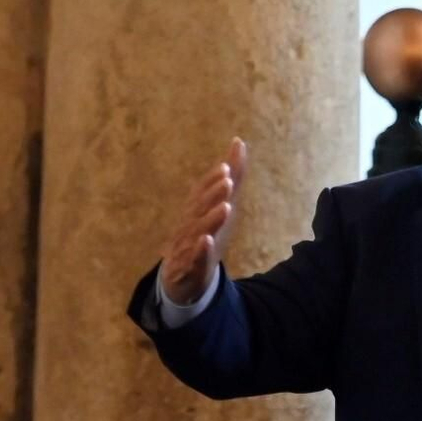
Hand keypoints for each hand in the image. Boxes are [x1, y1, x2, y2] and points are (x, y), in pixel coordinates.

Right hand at [160, 138, 247, 305]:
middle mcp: (190, 224)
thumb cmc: (203, 236)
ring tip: (225, 207)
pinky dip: (200, 249)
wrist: (181, 278)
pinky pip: (195, 257)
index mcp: (197, 211)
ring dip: (211, 218)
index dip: (213, 180)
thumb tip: (239, 142)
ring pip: (198, 230)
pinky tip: (206, 240)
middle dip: (213, 193)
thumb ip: (231, 178)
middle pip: (200, 208)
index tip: (226, 167)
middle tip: (227, 180)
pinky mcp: (190, 266)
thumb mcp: (222, 206)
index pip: (203, 193)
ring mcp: (188, 245)